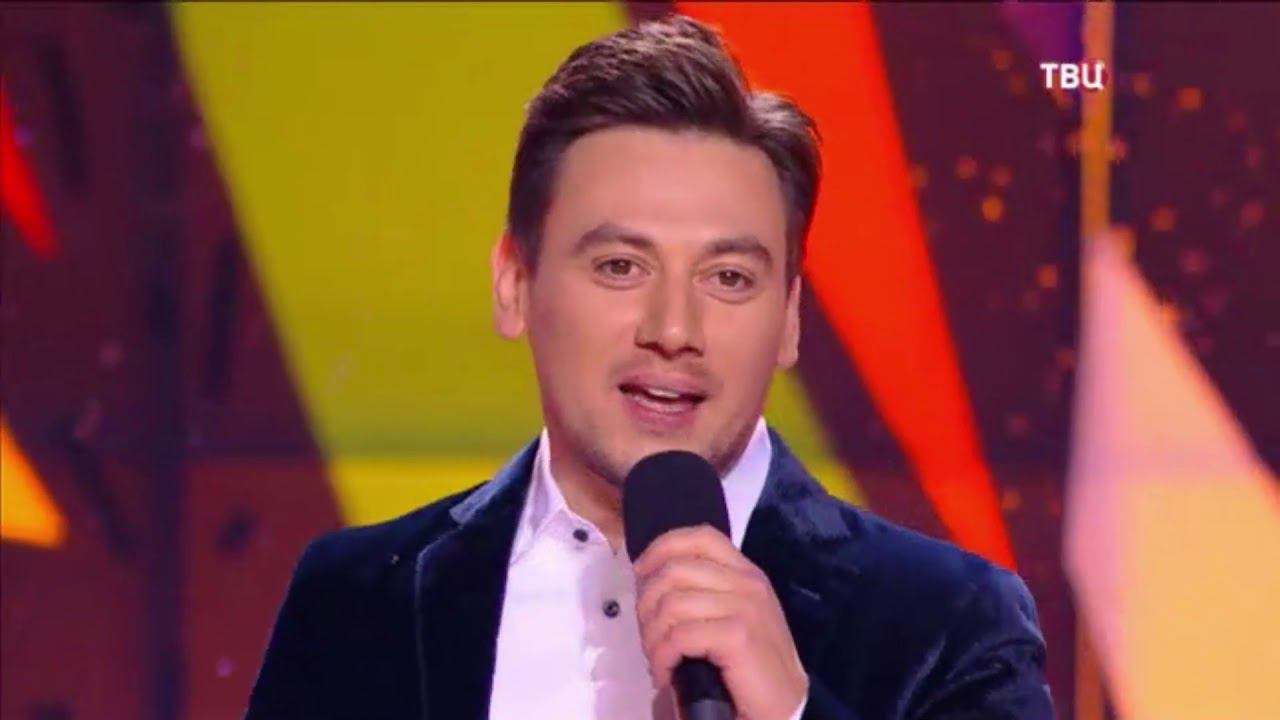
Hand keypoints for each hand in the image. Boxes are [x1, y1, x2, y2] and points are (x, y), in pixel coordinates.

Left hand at [634, 525, 807, 719]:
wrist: (785, 708)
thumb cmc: (752, 667)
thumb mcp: (731, 617)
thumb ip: (703, 594)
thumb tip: (650, 582)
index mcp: (746, 573)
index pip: (700, 537)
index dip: (662, 548)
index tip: (641, 575)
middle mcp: (748, 583)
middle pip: (675, 570)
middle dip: (647, 604)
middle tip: (649, 637)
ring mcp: (745, 607)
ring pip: (672, 604)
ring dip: (652, 636)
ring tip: (658, 659)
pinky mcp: (738, 636)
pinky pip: (679, 635)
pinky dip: (662, 656)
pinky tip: (665, 673)